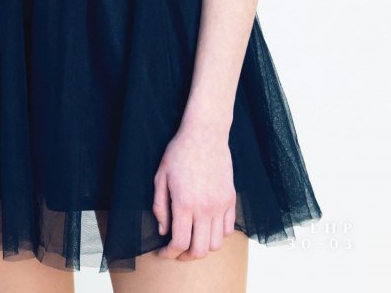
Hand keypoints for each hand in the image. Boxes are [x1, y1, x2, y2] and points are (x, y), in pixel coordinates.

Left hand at [152, 122, 236, 260]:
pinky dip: (217, 235)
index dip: (169, 253)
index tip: (163, 253)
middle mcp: (205, 208)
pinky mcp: (231, 200)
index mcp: (184, 203)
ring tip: (192, 239)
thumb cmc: (179, 152)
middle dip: (186, 256)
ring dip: (203, 247)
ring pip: (216, 244)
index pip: (179, 242)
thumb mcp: (161, 176)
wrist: (205, 134)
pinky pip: (228, 230)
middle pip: (199, 250)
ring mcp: (221, 205)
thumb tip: (164, 231)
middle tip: (177, 252)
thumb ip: (160, 206)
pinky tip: (206, 227)